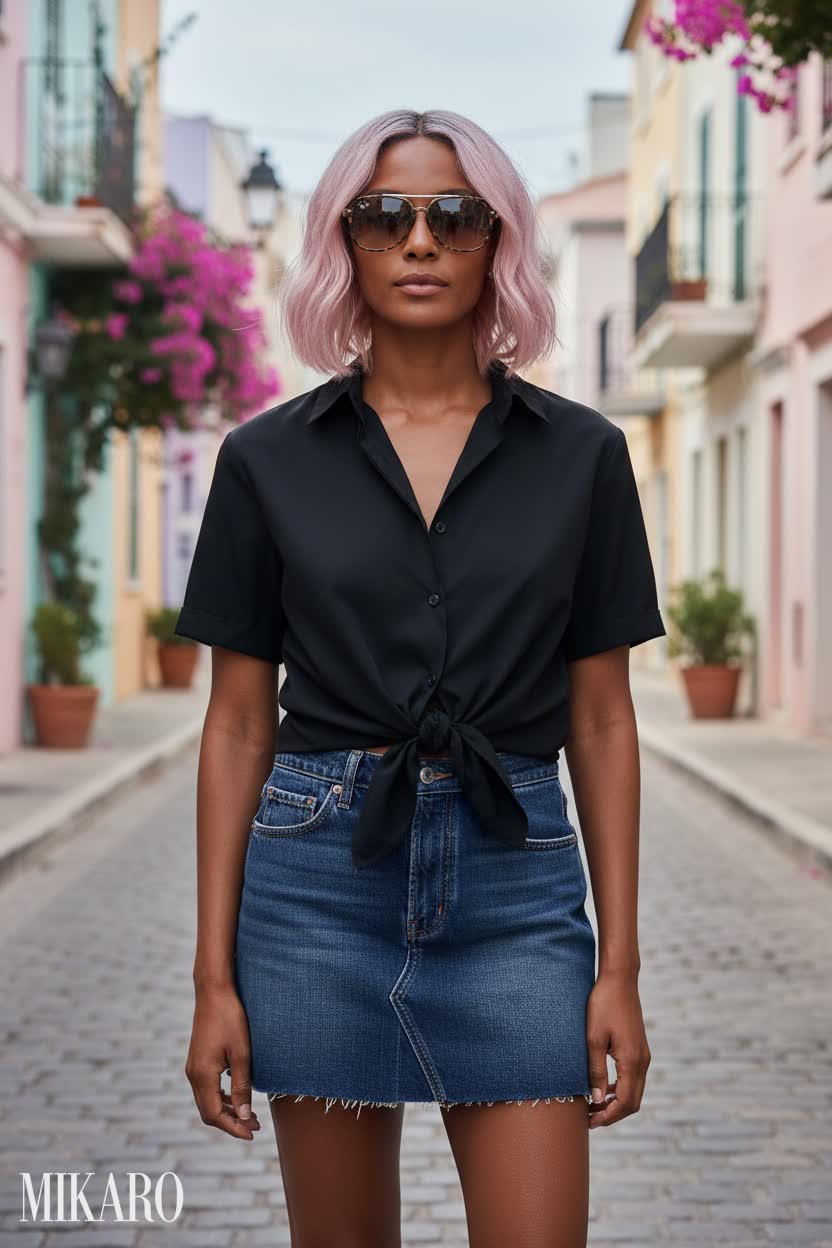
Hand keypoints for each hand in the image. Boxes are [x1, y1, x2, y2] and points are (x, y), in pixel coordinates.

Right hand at [185, 984, 261, 1139]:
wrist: (214, 992)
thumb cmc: (230, 1019)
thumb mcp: (242, 1054)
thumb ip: (241, 1087)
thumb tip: (244, 1116)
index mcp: (202, 1075)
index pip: (214, 1115)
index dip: (233, 1127)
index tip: (252, 1134)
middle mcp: (193, 1074)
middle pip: (208, 1111)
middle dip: (231, 1122)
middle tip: (256, 1126)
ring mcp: (193, 1067)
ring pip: (207, 1101)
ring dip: (227, 1110)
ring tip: (250, 1115)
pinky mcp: (197, 1060)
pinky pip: (207, 1088)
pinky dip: (221, 1098)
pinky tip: (237, 1096)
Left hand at [585, 972, 650, 1128]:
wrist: (619, 980)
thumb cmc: (603, 1006)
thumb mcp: (593, 1039)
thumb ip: (595, 1071)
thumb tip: (596, 1100)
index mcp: (632, 1062)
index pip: (625, 1103)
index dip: (608, 1117)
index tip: (589, 1122)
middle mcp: (642, 1061)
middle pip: (632, 1102)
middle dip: (612, 1114)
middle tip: (589, 1118)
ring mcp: (643, 1055)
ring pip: (634, 1091)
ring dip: (616, 1102)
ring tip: (593, 1104)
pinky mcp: (639, 1049)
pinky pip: (633, 1078)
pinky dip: (620, 1088)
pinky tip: (603, 1086)